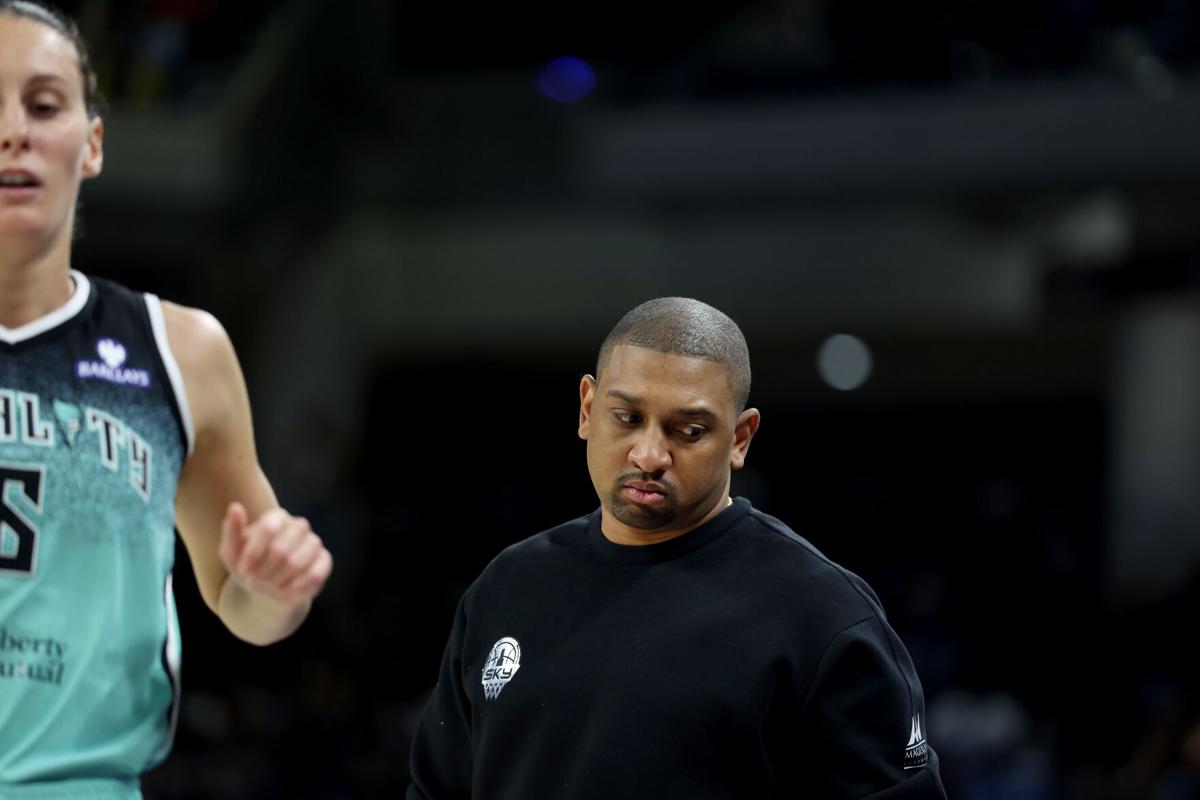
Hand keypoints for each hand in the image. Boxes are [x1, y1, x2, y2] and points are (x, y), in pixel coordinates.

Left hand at [218, 502, 332, 604]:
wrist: (266, 585)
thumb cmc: (247, 564)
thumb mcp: (232, 551)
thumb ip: (232, 529)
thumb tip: (235, 507)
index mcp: (276, 517)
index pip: (267, 528)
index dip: (253, 553)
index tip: (243, 570)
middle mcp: (298, 525)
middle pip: (280, 550)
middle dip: (263, 571)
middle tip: (255, 580)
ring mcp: (313, 542)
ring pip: (297, 563)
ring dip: (278, 581)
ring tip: (271, 585)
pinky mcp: (324, 560)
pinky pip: (315, 574)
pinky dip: (297, 586)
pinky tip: (288, 588)